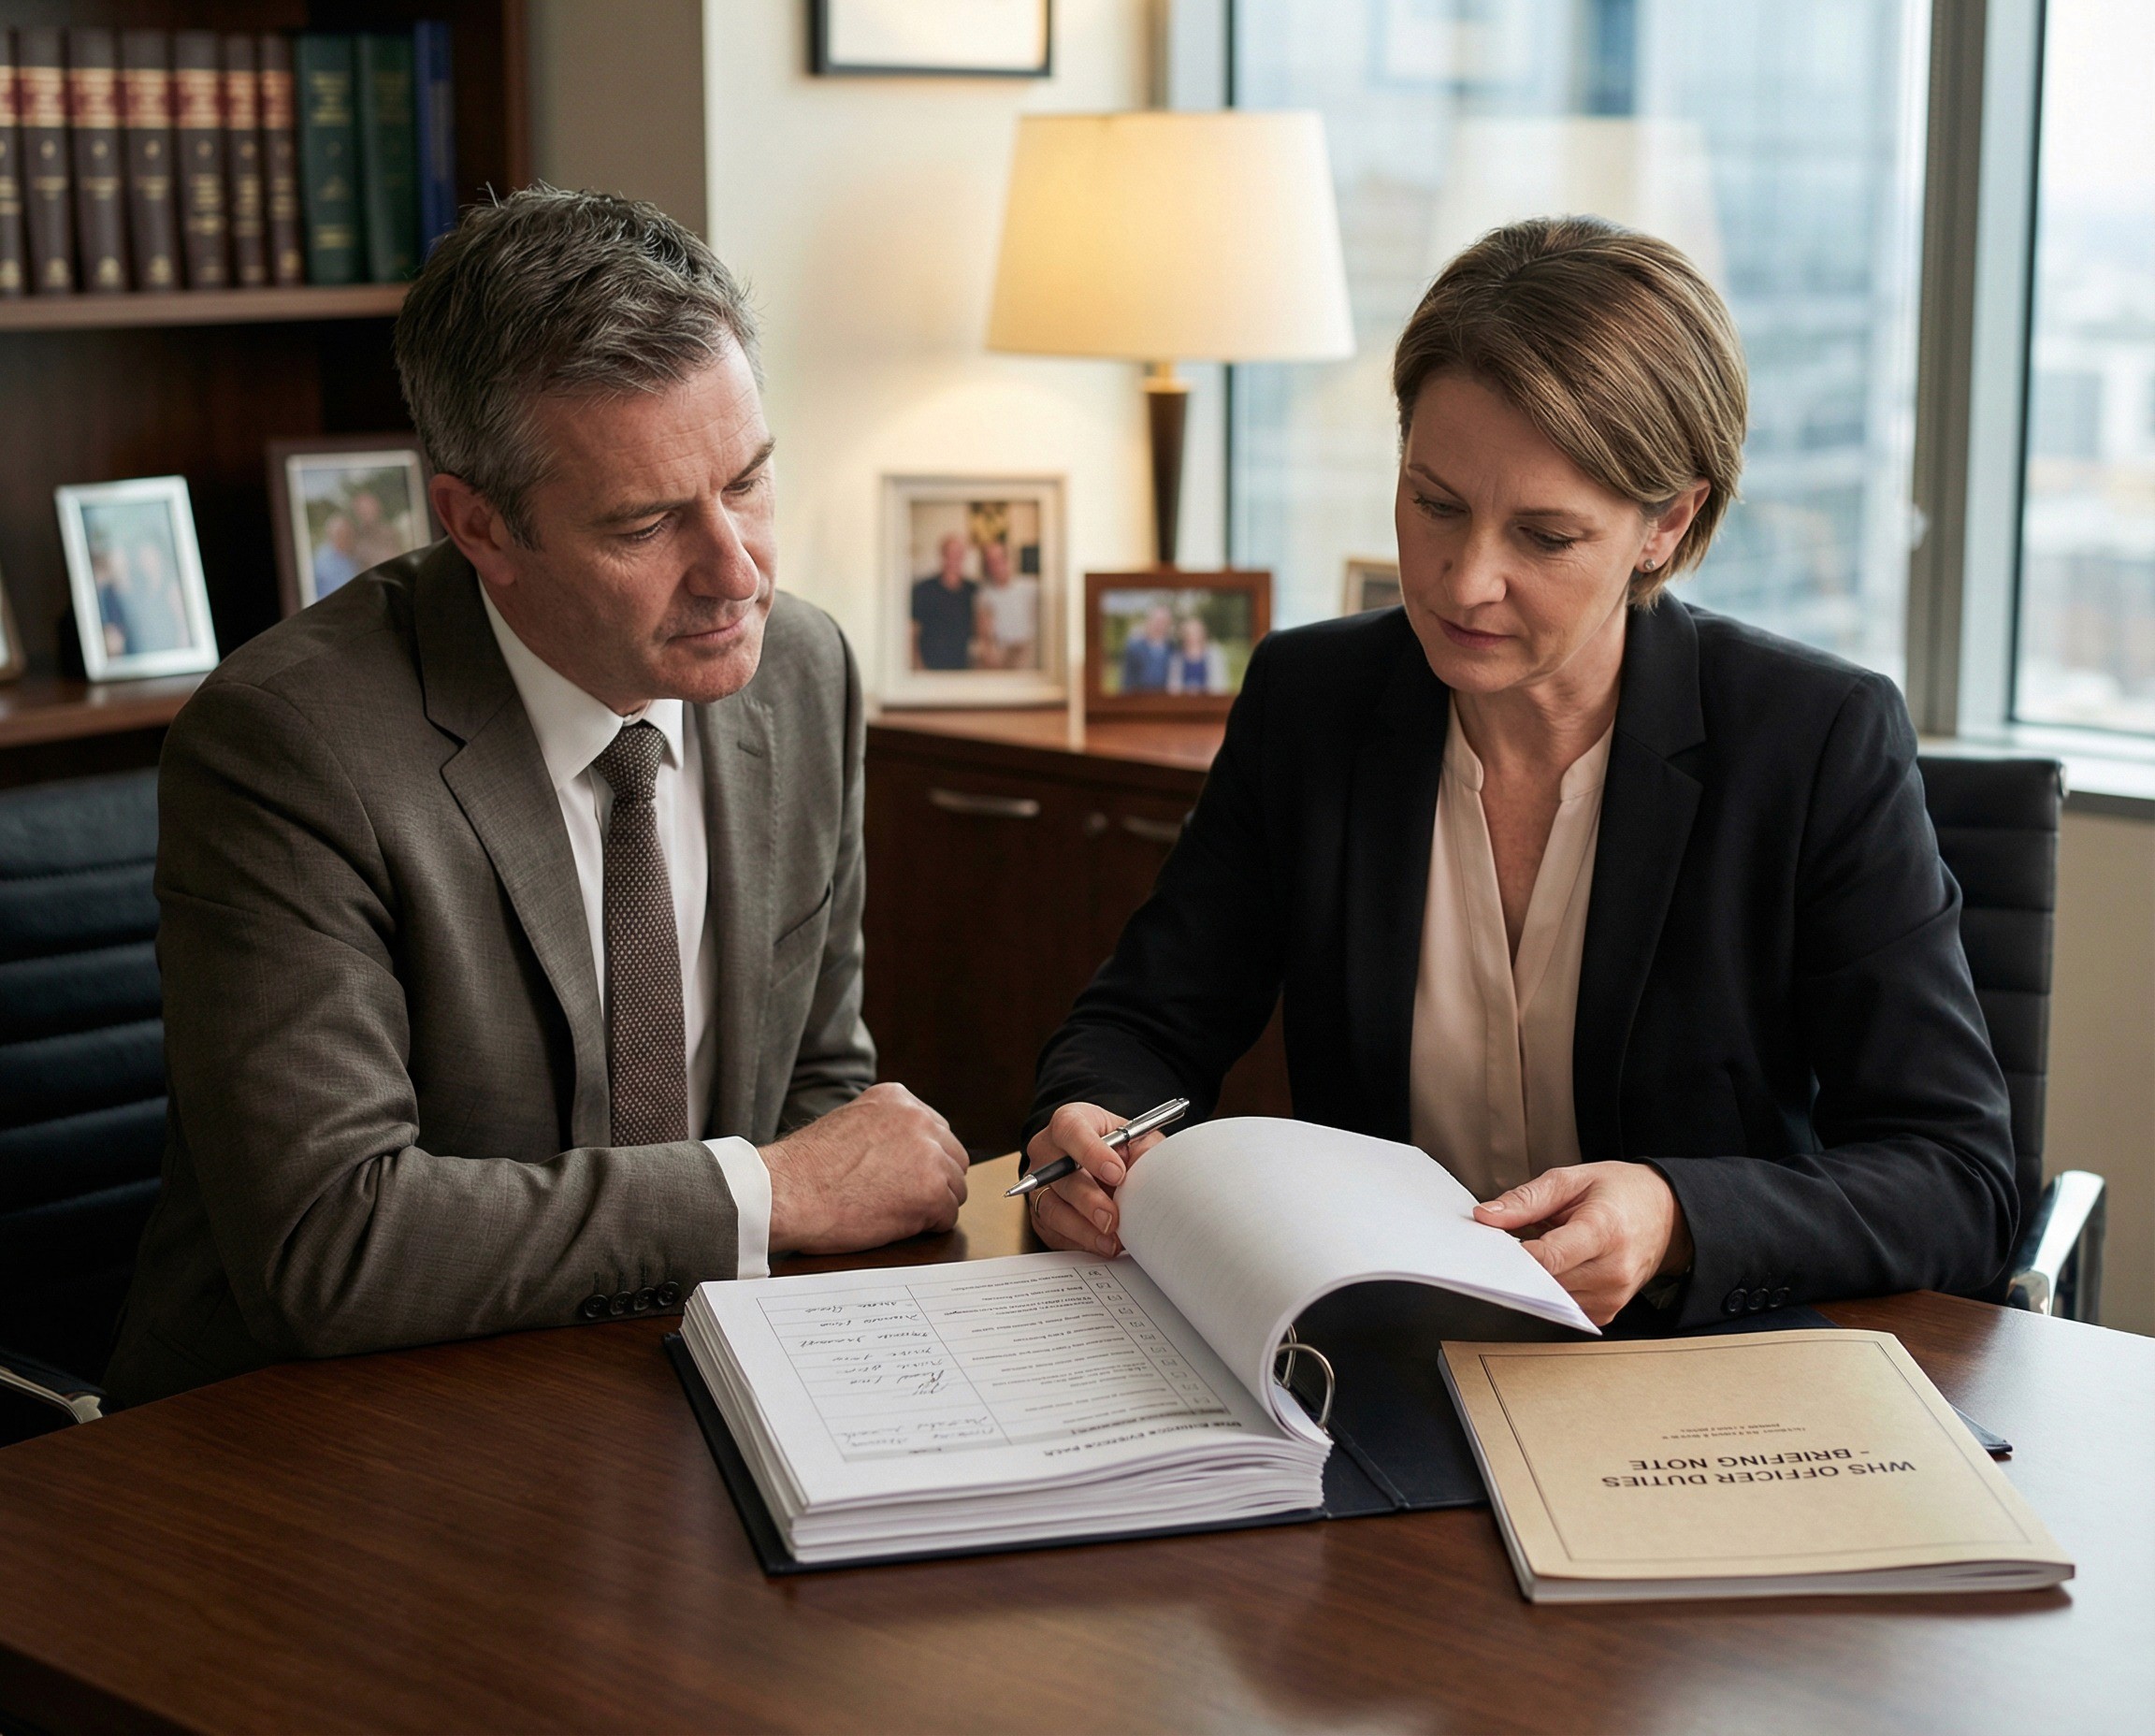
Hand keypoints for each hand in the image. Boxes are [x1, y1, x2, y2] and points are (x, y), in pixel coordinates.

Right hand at [762, 1083, 968, 1254]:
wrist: (785, 1193)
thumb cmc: (806, 1170)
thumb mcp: (849, 1125)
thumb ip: (884, 1130)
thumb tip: (906, 1153)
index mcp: (897, 1099)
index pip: (936, 1131)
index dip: (922, 1161)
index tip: (903, 1176)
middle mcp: (918, 1119)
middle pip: (953, 1157)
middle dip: (933, 1180)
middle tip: (902, 1199)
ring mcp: (928, 1154)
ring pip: (955, 1187)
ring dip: (931, 1204)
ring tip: (893, 1211)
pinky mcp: (931, 1192)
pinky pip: (948, 1216)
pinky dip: (927, 1226)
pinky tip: (896, 1224)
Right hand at [1021, 1102, 1168, 1256]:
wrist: (1100, 1163)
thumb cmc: (1116, 1148)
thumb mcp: (1136, 1139)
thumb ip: (1145, 1150)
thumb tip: (1156, 1173)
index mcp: (1070, 1122)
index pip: (1071, 1130)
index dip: (1092, 1152)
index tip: (1117, 1173)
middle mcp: (1047, 1150)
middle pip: (1058, 1174)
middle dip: (1088, 1199)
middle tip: (1112, 1218)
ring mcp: (1039, 1183)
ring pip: (1051, 1207)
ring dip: (1081, 1228)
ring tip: (1110, 1241)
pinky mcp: (1038, 1212)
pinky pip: (1052, 1230)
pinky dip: (1078, 1240)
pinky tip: (1100, 1244)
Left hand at [1472, 1161, 1692, 1326]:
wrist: (1667, 1215)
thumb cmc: (1623, 1193)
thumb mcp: (1573, 1179)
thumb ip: (1526, 1199)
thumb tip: (1486, 1217)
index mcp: (1604, 1230)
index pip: (1550, 1258)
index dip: (1515, 1255)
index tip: (1493, 1247)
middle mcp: (1613, 1270)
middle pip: (1544, 1281)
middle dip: (1519, 1263)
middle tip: (1512, 1241)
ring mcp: (1612, 1296)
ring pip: (1549, 1297)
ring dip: (1535, 1277)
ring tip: (1547, 1245)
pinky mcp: (1607, 1312)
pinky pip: (1563, 1306)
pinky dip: (1552, 1288)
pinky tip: (1560, 1265)